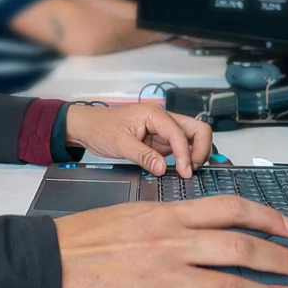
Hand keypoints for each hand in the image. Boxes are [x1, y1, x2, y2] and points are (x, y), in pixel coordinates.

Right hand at [56, 196, 287, 287]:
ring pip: (230, 287)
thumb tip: (215, 228)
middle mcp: (172, 243)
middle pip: (240, 248)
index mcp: (168, 214)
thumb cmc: (89, 234)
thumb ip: (175, 216)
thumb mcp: (135, 209)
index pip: (230, 209)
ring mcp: (165, 279)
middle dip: (277, 258)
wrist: (52, 262)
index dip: (266, 217)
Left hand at [64, 103, 212, 176]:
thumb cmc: (100, 129)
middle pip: (197, 129)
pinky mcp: (159, 140)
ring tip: (186, 172)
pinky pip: (179, 148)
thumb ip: (143, 156)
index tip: (185, 172)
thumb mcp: (120, 144)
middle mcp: (163, 119)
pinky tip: (178, 170)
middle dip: (201, 149)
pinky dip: (183, 159)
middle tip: (192, 170)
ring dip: (194, 155)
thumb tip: (164, 169)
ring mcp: (162, 130)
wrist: (87, 127)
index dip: (186, 154)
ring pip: (191, 139)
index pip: (180, 133)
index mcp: (155, 114)